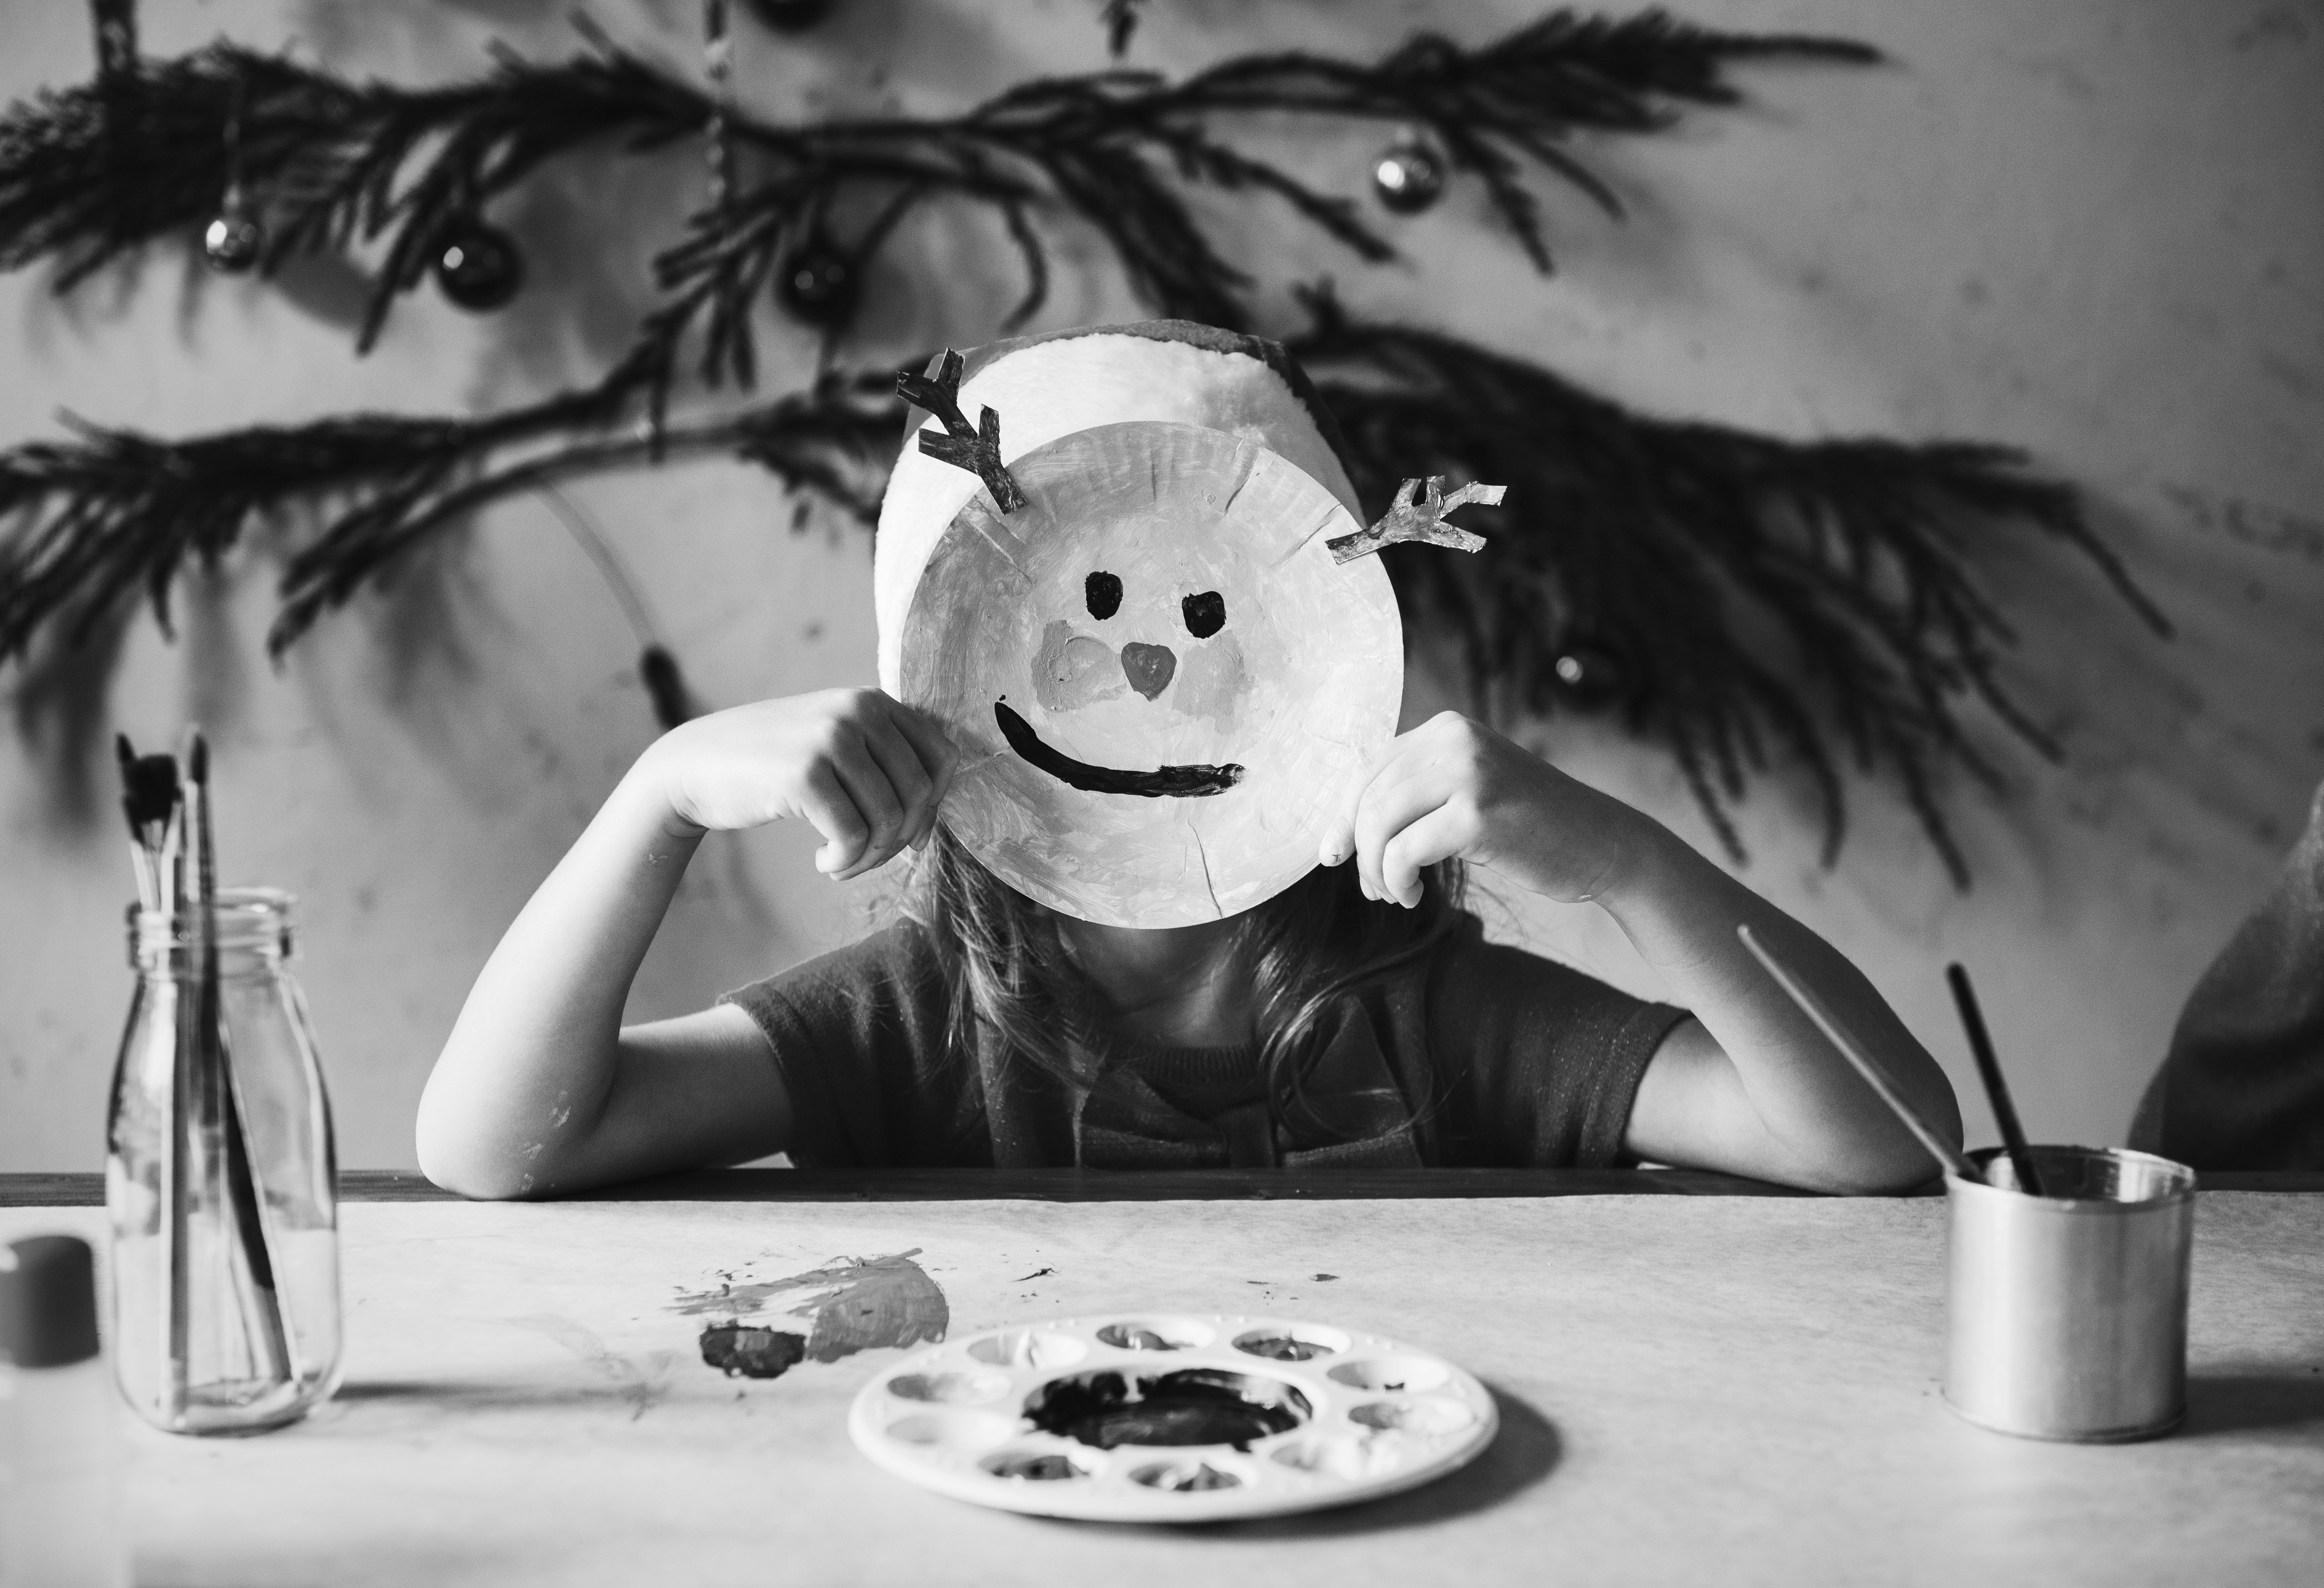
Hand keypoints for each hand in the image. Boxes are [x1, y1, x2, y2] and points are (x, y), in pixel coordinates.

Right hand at [637, 689, 957, 879]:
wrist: (693, 766)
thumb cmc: (770, 766)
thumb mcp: (834, 745)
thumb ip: (883, 765)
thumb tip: (929, 825)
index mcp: (873, 701)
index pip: (943, 758)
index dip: (932, 806)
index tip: (901, 833)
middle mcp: (858, 711)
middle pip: (921, 794)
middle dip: (899, 840)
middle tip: (862, 857)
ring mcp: (831, 739)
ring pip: (891, 820)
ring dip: (869, 857)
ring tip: (840, 863)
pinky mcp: (805, 775)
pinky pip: (854, 836)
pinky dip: (844, 862)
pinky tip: (821, 863)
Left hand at [1317, 711, 1648, 907]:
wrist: (1603, 845)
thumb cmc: (1532, 827)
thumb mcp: (1470, 790)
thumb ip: (1420, 789)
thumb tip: (1347, 822)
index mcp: (1447, 729)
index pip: (1369, 769)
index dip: (1343, 816)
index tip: (1334, 854)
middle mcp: (1455, 739)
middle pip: (1369, 797)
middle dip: (1359, 849)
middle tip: (1374, 888)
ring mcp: (1469, 773)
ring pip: (1380, 823)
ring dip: (1376, 869)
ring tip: (1395, 894)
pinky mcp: (1478, 813)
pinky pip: (1404, 851)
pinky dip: (1397, 880)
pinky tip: (1414, 895)